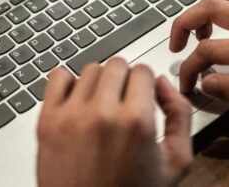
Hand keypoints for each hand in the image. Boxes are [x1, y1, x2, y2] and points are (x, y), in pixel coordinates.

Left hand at [36, 58, 193, 186]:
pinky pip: (57, 77)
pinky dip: (68, 83)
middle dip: (124, 79)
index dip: (146, 84)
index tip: (143, 97)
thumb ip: (180, 115)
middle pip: (117, 64)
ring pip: (90, 69)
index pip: (143, 71)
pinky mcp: (48, 121)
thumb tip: (164, 84)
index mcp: (137, 121)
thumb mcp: (175, 164)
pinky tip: (78, 101)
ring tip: (102, 106)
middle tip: (124, 102)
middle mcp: (103, 113)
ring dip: (99, 82)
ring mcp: (72, 116)